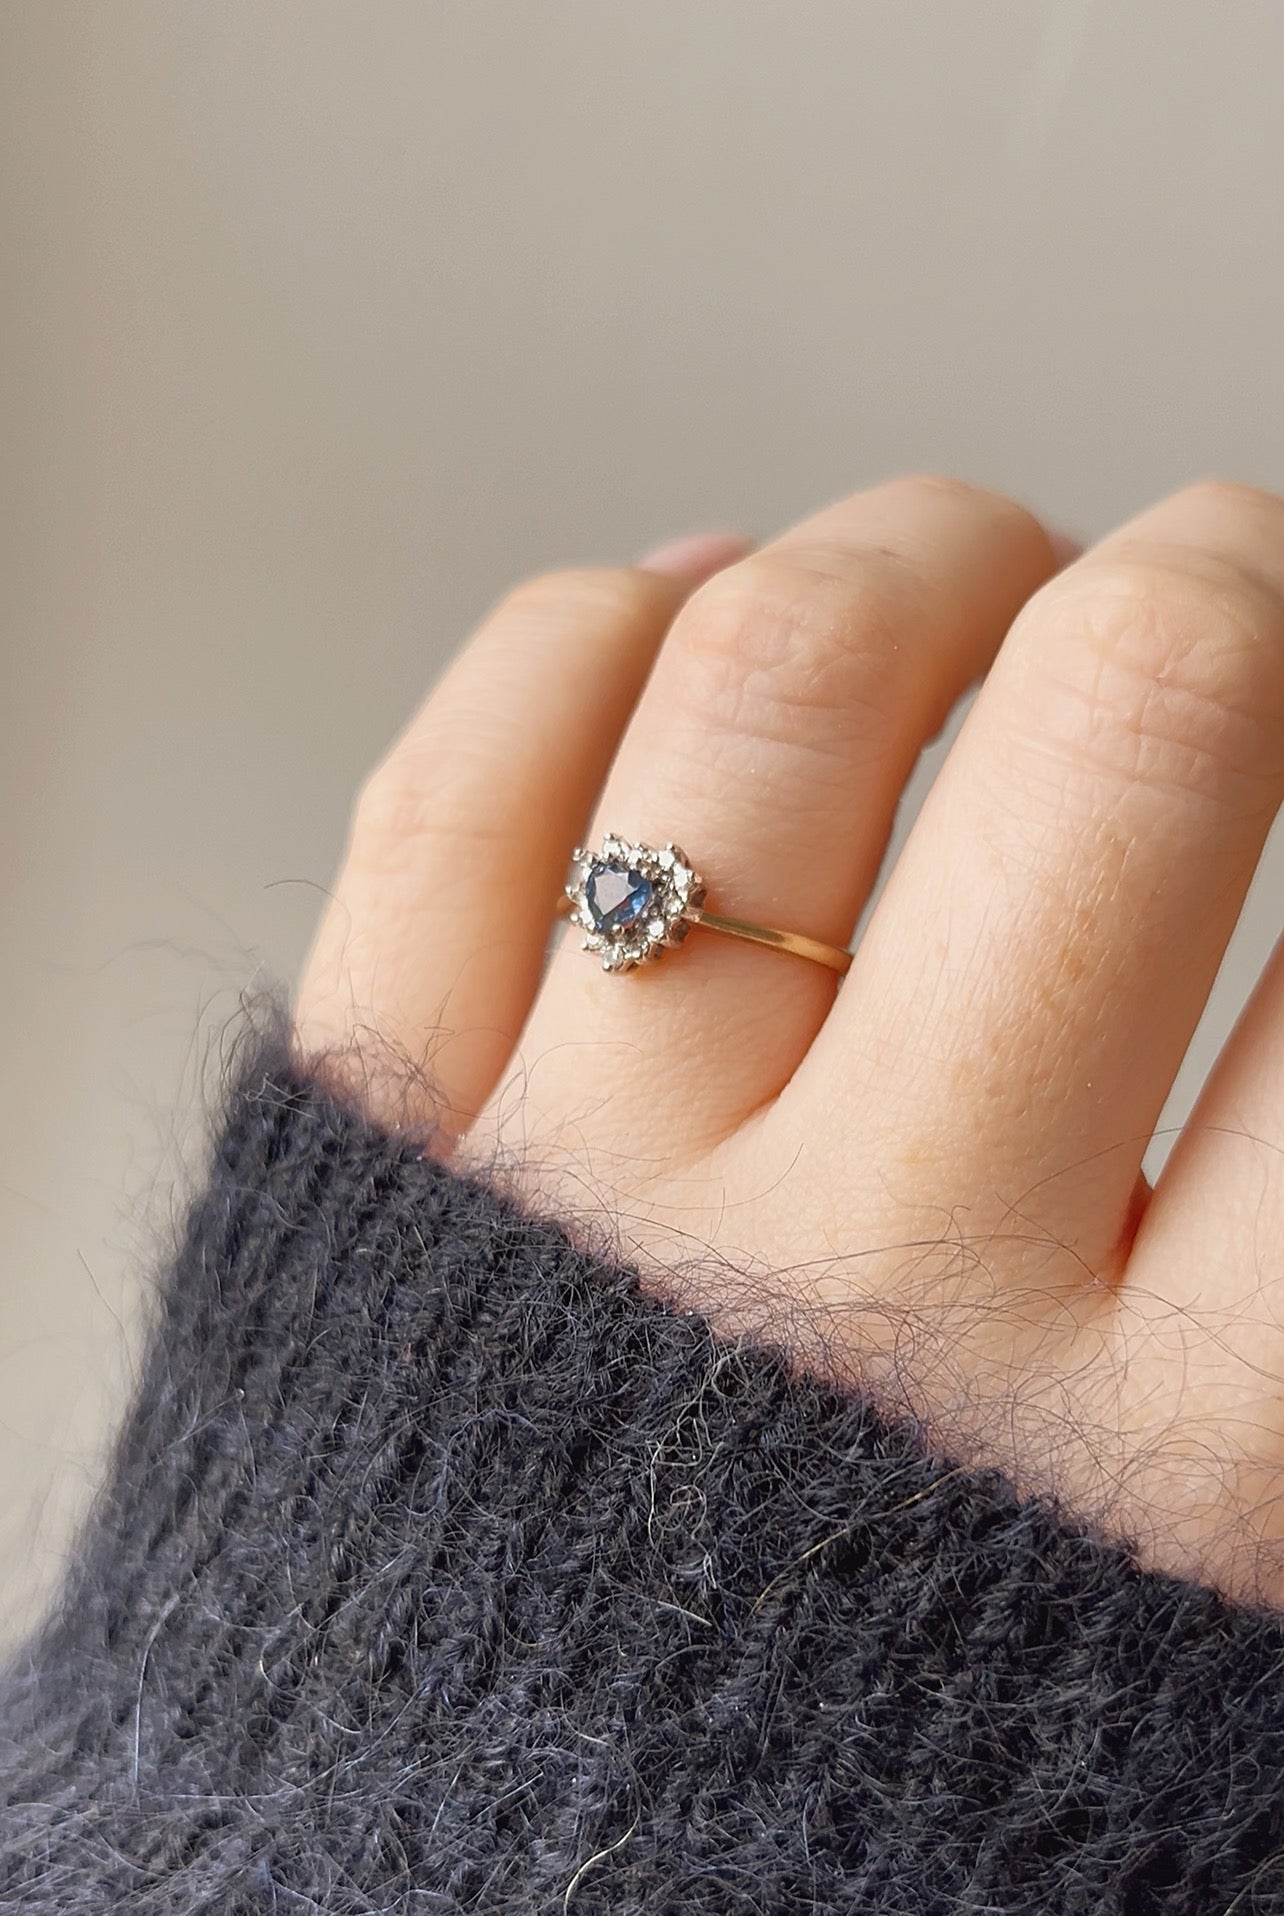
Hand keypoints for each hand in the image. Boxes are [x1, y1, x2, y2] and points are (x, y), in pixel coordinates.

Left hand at [298, 480, 1283, 1602]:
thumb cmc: (870, 1805)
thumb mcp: (1201, 1646)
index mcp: (1170, 1476)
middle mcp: (874, 1288)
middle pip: (1130, 732)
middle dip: (1230, 585)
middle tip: (1233, 582)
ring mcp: (589, 1190)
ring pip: (779, 682)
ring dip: (921, 554)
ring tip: (978, 570)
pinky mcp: (373, 1152)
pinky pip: (461, 786)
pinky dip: (594, 637)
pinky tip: (690, 615)